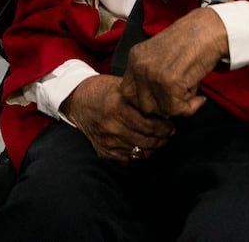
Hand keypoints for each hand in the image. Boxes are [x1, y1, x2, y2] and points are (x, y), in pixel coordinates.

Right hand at [61, 75, 175, 162]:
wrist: (78, 101)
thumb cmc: (103, 91)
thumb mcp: (123, 88)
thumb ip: (141, 100)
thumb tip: (166, 111)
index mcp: (118, 108)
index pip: (151, 125)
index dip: (165, 127)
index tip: (171, 126)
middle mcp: (112, 127)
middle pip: (148, 141)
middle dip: (162, 139)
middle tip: (168, 134)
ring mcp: (107, 142)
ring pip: (141, 153)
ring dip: (153, 148)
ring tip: (158, 141)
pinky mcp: (104, 153)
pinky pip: (129, 160)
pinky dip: (139, 155)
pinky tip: (143, 147)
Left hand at [120, 8, 228, 117]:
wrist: (209, 29)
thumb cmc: (191, 42)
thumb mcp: (159, 55)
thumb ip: (151, 77)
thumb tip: (155, 107)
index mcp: (134, 58)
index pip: (128, 93)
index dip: (146, 101)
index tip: (163, 100)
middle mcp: (139, 66)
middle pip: (141, 105)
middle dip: (162, 106)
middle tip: (179, 97)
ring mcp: (152, 74)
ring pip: (159, 110)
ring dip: (177, 106)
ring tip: (190, 90)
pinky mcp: (169, 82)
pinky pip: (176, 109)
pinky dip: (191, 107)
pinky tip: (199, 96)